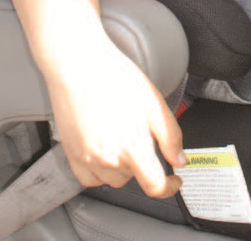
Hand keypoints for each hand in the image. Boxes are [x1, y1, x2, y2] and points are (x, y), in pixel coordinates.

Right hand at [45, 32, 185, 197]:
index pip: (154, 186)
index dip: (168, 187)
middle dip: (142, 163)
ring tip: (121, 136)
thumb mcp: (153, 101)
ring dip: (122, 167)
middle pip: (134, 178)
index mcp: (133, 146)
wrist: (79, 63)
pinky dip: (100, 172)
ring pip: (113, 179)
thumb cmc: (114, 75)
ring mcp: (87, 158)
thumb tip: (179, 159)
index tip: (173, 180)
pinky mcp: (71, 154)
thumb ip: (170, 135)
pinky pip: (89, 178)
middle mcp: (109, 158)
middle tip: (140, 134)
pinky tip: (104, 150)